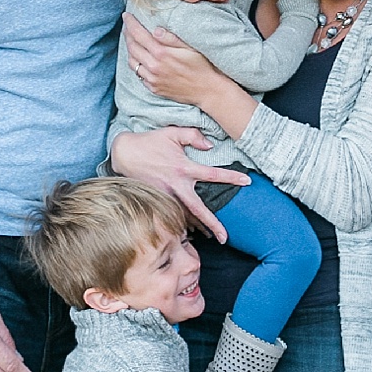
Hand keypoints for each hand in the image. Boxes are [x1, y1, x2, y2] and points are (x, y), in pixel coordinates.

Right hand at [111, 126, 247, 240]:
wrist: (123, 153)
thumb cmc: (150, 142)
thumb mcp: (172, 133)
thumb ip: (193, 135)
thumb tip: (210, 145)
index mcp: (184, 168)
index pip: (213, 174)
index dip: (231, 177)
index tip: (247, 181)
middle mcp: (176, 186)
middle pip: (198, 209)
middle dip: (212, 224)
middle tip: (225, 238)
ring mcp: (165, 196)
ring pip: (185, 217)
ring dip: (199, 228)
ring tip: (213, 237)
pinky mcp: (156, 201)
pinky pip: (173, 216)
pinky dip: (183, 224)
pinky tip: (193, 231)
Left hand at [121, 11, 251, 137]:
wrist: (207, 90)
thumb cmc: (202, 66)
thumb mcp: (190, 48)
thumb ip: (171, 38)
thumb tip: (154, 29)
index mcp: (161, 53)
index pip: (139, 34)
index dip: (131, 23)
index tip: (126, 15)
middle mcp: (153, 67)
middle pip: (132, 47)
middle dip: (127, 34)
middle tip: (127, 26)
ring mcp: (152, 79)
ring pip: (132, 62)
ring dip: (129, 49)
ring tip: (131, 40)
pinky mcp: (154, 88)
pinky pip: (139, 74)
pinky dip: (136, 64)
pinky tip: (139, 58)